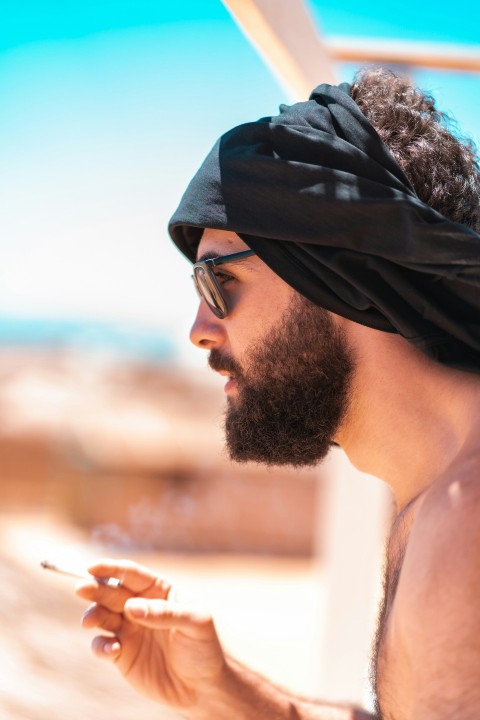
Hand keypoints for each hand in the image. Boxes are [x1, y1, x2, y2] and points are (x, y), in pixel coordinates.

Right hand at [76, 559, 225, 710]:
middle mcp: (140, 607)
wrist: (204, 686)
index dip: (111, 568)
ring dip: (92, 615)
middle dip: (95, 589)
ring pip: (102, 616)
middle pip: (112, 592)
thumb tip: (131, 608)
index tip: (92, 568)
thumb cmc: (204, 647)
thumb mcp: (195, 622)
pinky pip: (103, 646)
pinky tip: (112, 648)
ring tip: (90, 621)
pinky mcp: (122, 655)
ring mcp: (129, 630)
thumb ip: (164, 613)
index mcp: (159, 591)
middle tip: (81, 588)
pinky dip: (101, 645)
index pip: (131, 574)